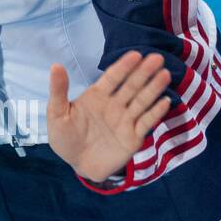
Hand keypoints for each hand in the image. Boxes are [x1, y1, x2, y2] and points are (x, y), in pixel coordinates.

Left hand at [47, 50, 171, 182]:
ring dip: (154, 88)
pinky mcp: (133, 137)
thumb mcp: (56, 114)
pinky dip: (156, 113)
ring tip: (165, 75)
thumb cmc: (65, 138)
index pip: (113, 77)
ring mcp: (126, 120)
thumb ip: (58, 90)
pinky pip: (146, 123)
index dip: (124, 66)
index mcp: (97, 96)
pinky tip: (165, 101)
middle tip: (157, 58)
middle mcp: (115, 105)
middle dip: (144, 73)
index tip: (135, 55)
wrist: (76, 165)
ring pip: (142, 101)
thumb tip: (55, 65)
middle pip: (131, 86)